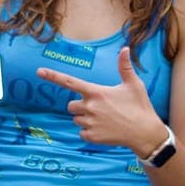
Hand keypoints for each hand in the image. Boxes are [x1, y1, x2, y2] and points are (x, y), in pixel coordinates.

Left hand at [36, 47, 164, 153]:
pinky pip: (82, 133)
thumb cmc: (140, 106)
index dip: (53, 76)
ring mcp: (90, 123)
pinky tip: (105, 130)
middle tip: (99, 108)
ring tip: (105, 119)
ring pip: (76, 119)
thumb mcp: (134, 84)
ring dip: (85, 119)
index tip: (39, 71)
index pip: (70, 82)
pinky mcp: (92, 137)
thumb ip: (124, 67)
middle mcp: (90, 107)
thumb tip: (125, 48)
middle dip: (80, 106)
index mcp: (96, 92)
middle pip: (71, 105)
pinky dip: (90, 132)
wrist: (145, 134)